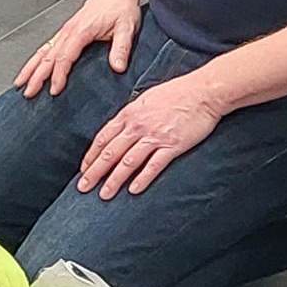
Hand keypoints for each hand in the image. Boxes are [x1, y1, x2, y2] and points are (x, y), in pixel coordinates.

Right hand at [15, 0, 140, 97]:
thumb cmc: (120, 5)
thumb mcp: (127, 27)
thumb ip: (121, 48)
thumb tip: (118, 67)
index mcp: (81, 31)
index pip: (64, 57)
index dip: (58, 75)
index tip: (54, 91)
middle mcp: (69, 30)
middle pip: (47, 56)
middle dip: (36, 76)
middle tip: (29, 93)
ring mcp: (65, 30)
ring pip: (43, 51)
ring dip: (31, 68)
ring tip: (20, 83)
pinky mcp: (67, 30)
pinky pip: (47, 46)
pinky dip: (36, 59)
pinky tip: (32, 67)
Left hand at [77, 68, 224, 198]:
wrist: (204, 91)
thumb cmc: (177, 92)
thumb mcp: (146, 98)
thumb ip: (132, 114)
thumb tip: (122, 126)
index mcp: (129, 114)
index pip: (103, 138)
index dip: (91, 156)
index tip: (83, 169)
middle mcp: (138, 126)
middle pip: (110, 153)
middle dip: (94, 172)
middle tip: (82, 188)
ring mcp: (155, 136)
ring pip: (128, 162)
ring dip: (114, 180)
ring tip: (104, 195)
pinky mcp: (172, 145)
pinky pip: (154, 165)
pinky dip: (142, 178)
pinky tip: (133, 190)